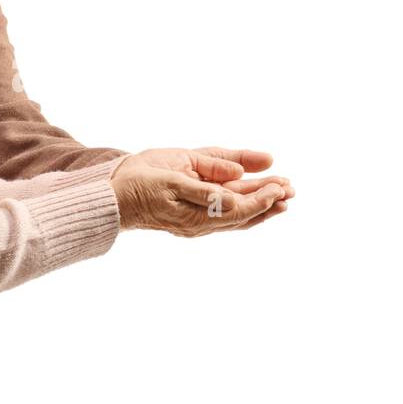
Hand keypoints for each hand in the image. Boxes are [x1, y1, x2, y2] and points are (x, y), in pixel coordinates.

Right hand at [109, 148, 294, 236]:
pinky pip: (224, 215)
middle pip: (243, 214)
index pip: (239, 209)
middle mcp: (200, 223)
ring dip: (259, 205)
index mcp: (197, 215)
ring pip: (236, 216)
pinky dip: (243, 207)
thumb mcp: (170, 179)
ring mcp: (196, 222)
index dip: (262, 198)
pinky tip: (253, 200)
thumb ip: (204, 187)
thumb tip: (234, 193)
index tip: (280, 187)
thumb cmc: (138, 184)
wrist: (111, 199)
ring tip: (282, 194)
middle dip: (267, 201)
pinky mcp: (190, 217)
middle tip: (292, 189)